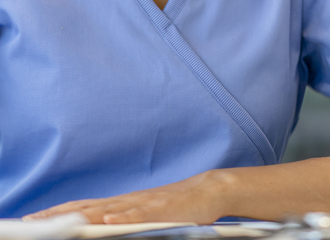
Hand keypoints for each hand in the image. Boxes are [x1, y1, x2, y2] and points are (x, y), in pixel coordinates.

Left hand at [23, 171, 223, 224]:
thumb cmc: (175, 208)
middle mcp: (126, 202)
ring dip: (81, 217)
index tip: (33, 221)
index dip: (57, 214)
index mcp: (121, 205)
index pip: (82, 208)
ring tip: (58, 224)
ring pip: (107, 210)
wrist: (207, 191)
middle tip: (32, 223)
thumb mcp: (144, 217)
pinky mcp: (161, 209)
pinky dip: (122, 217)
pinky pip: (138, 214)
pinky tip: (107, 221)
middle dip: (58, 216)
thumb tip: (100, 228)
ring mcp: (142, 204)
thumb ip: (122, 222)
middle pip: (86, 208)